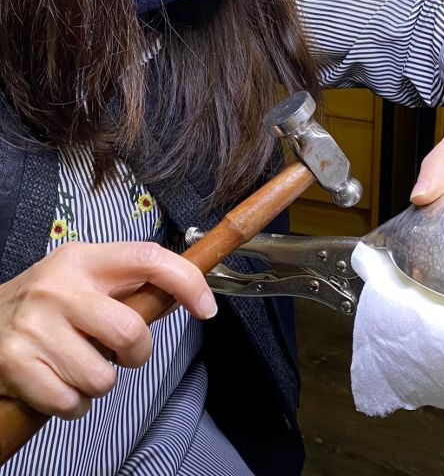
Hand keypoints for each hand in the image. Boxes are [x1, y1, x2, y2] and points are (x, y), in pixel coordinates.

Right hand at [0, 241, 216, 419]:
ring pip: (103, 378)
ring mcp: (35, 327)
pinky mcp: (16, 365)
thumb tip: (185, 295)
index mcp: (84, 259)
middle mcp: (59, 288)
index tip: (206, 308)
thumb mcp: (86, 278)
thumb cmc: (47, 303)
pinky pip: (72, 403)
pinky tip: (59, 381)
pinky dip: (74, 404)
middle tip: (119, 352)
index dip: (187, 282)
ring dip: (100, 382)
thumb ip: (132, 286)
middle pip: (131, 331)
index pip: (149, 258)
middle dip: (137, 353)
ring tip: (79, 364)